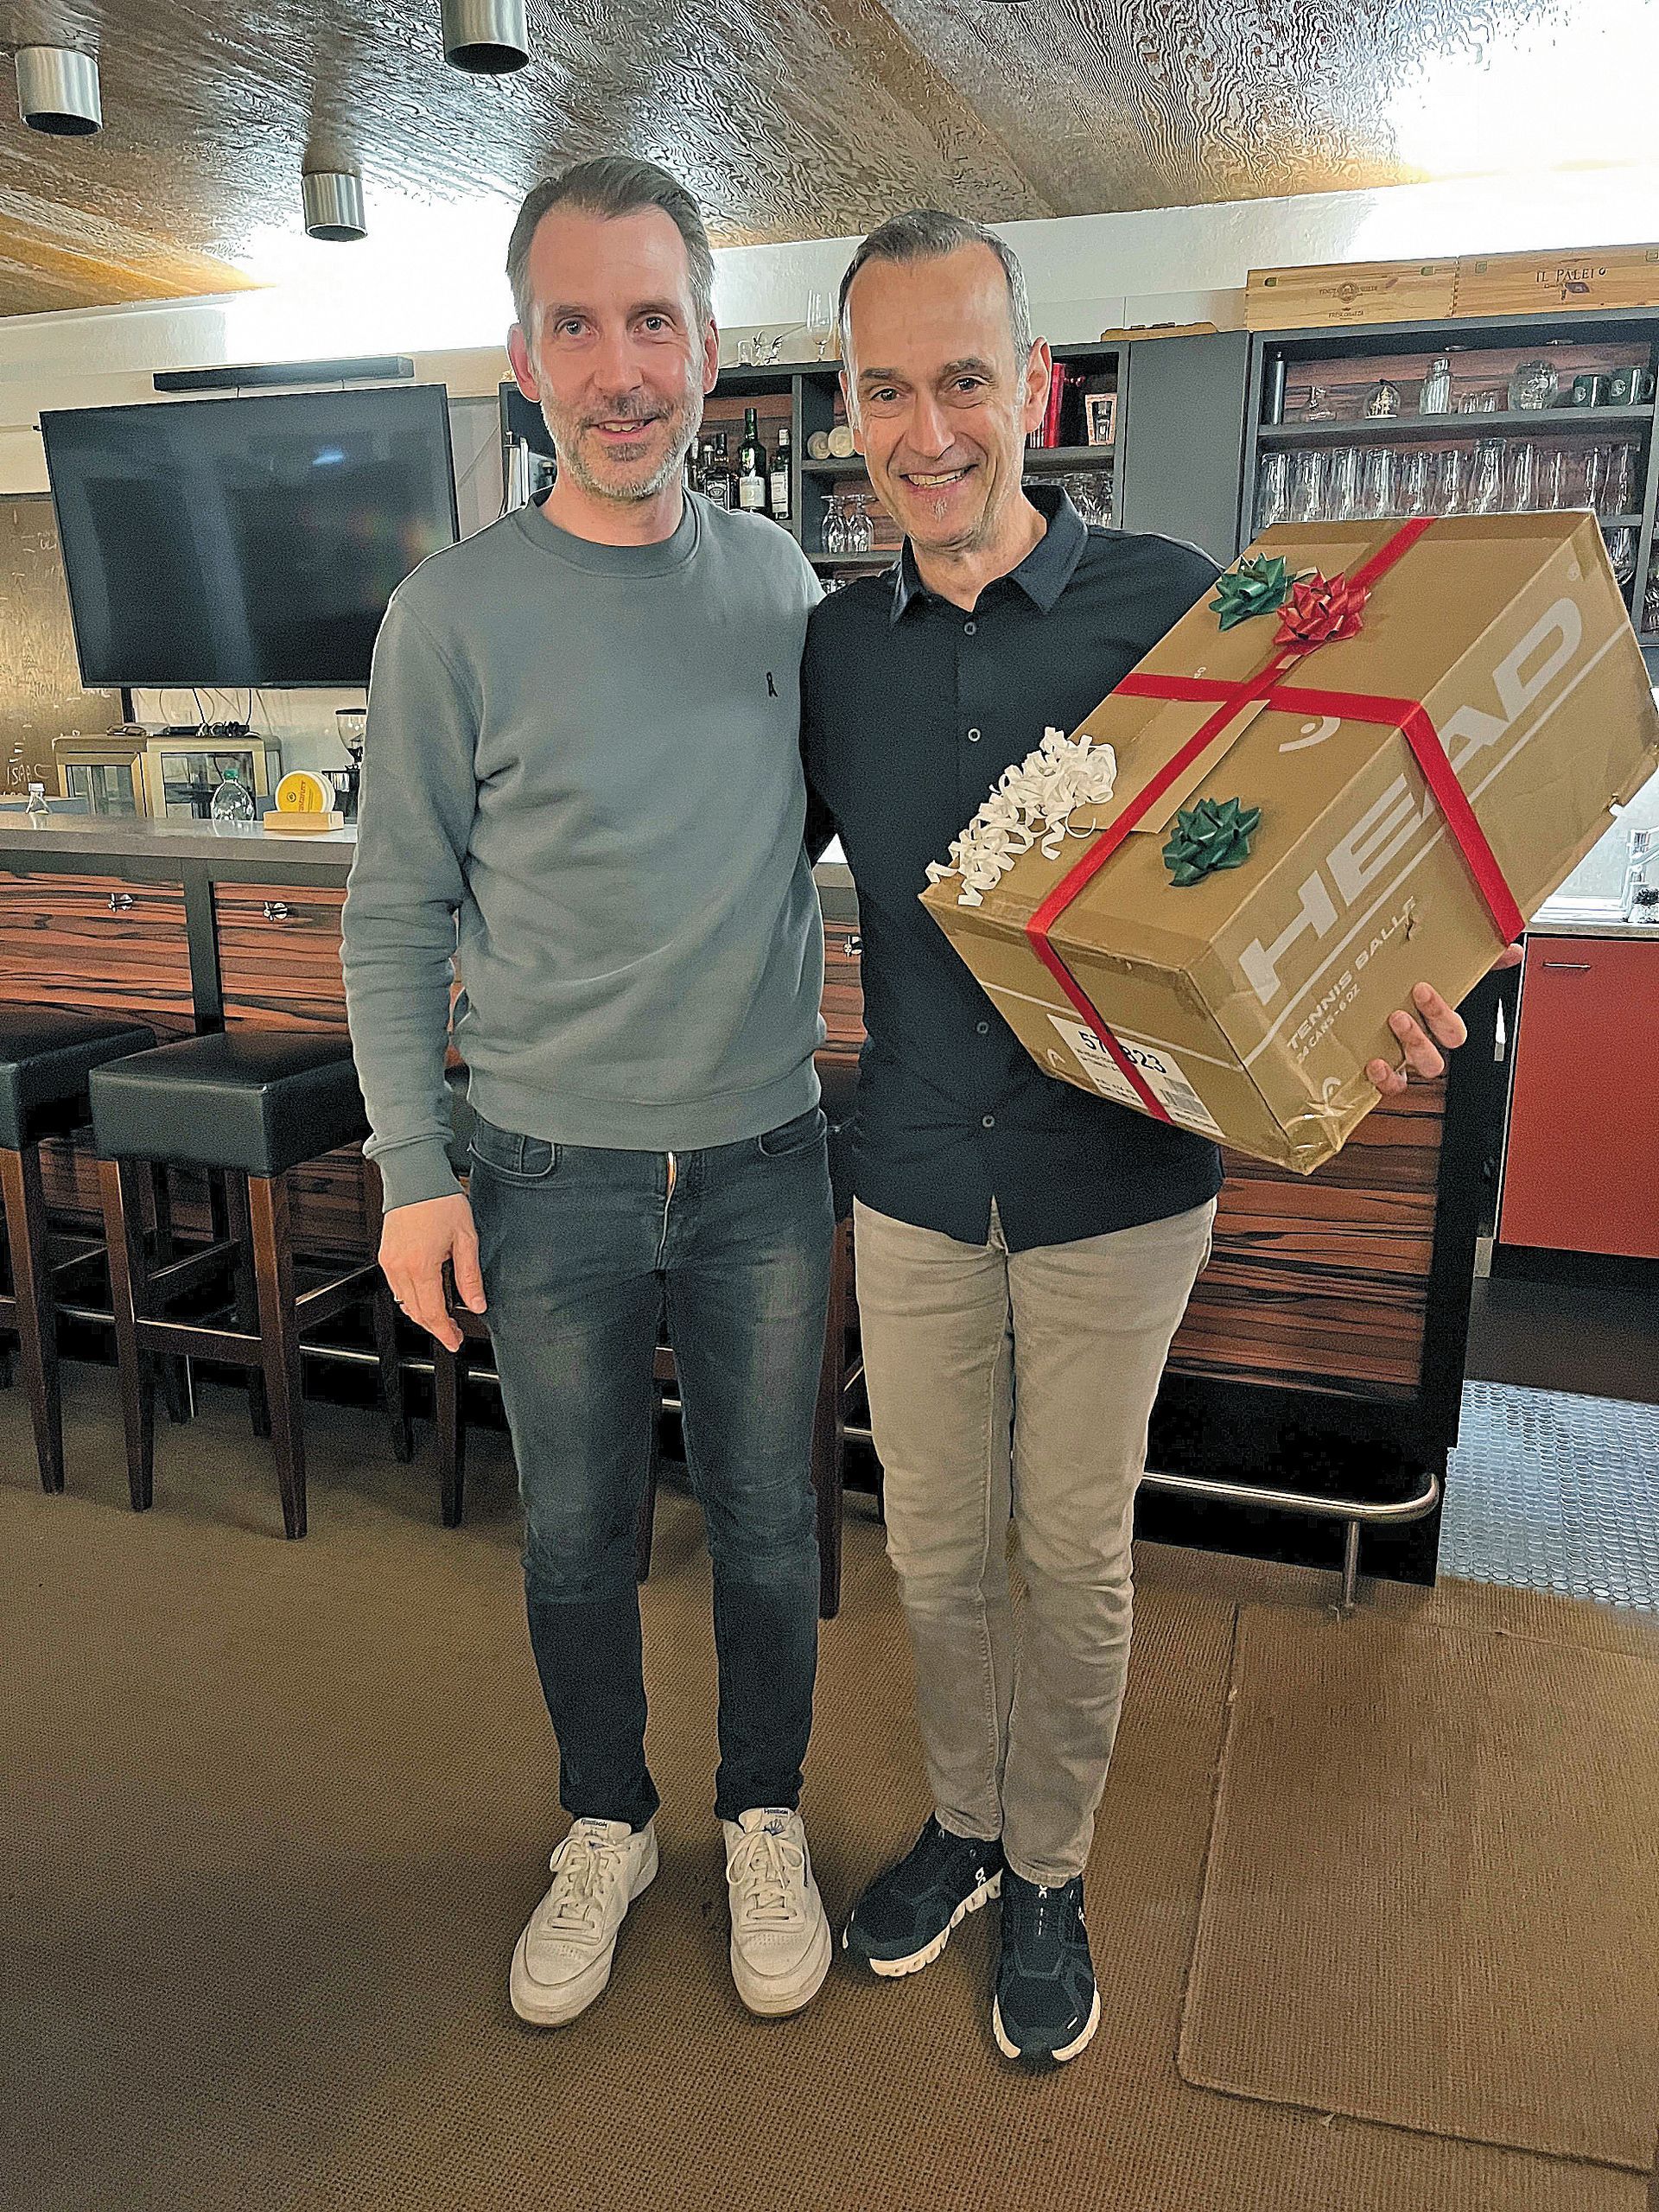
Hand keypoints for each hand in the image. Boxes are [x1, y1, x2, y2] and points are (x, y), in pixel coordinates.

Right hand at [379, 1192, 485, 1352]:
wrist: (415, 1177)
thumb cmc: (440, 1201)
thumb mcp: (466, 1239)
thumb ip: (470, 1276)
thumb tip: (476, 1303)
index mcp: (421, 1266)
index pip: (432, 1313)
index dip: (445, 1332)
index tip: (455, 1341)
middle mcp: (400, 1267)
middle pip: (416, 1312)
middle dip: (435, 1327)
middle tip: (453, 1333)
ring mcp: (389, 1261)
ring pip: (403, 1302)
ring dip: (422, 1314)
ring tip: (443, 1318)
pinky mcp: (385, 1255)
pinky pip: (396, 1288)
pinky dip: (411, 1298)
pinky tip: (426, 1296)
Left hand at [1366, 944, 1522, 1094]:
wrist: (1356, 1002)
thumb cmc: (1401, 990)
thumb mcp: (1435, 971)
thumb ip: (1477, 961)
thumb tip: (1512, 950)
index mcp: (1436, 1026)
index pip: (1453, 1031)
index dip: (1442, 1014)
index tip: (1423, 989)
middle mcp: (1423, 1045)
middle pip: (1437, 1055)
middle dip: (1421, 1035)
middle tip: (1401, 1013)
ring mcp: (1404, 1061)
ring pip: (1421, 1069)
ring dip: (1409, 1048)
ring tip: (1391, 1024)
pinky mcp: (1383, 1074)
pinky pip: (1393, 1086)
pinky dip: (1386, 1079)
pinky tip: (1375, 1062)